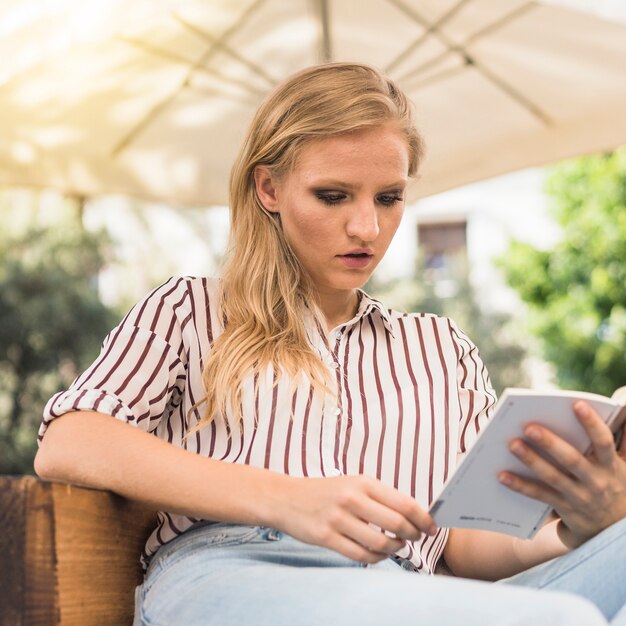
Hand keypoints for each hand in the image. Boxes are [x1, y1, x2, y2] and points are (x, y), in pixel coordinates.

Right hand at [274, 474, 436, 563]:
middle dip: (413, 534)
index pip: (404, 502)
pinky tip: (379, 554)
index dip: (423, 518)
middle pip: (397, 523)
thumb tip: (413, 514)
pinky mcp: (326, 537)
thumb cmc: (326, 492)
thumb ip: (379, 496)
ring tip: (397, 546)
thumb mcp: (353, 483)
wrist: (287, 498)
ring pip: (380, 542)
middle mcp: (352, 498)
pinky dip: (376, 558)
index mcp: (362, 482)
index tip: (431, 526)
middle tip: (416, 537)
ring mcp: (338, 519)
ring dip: (395, 548)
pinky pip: (361, 555)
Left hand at [499, 401, 625, 548]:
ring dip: (531, 460)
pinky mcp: (564, 508)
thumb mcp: (620, 465)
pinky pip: (539, 495)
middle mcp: (596, 481)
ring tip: (512, 444)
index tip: (577, 404)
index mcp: (610, 465)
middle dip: (550, 443)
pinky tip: (502, 475)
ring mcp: (579, 496)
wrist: (615, 528)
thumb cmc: (611, 483)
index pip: (603, 442)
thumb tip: (610, 407)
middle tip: (529, 427)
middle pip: (571, 460)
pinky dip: (520, 486)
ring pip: (552, 477)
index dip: (592, 423)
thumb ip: (611, 441)